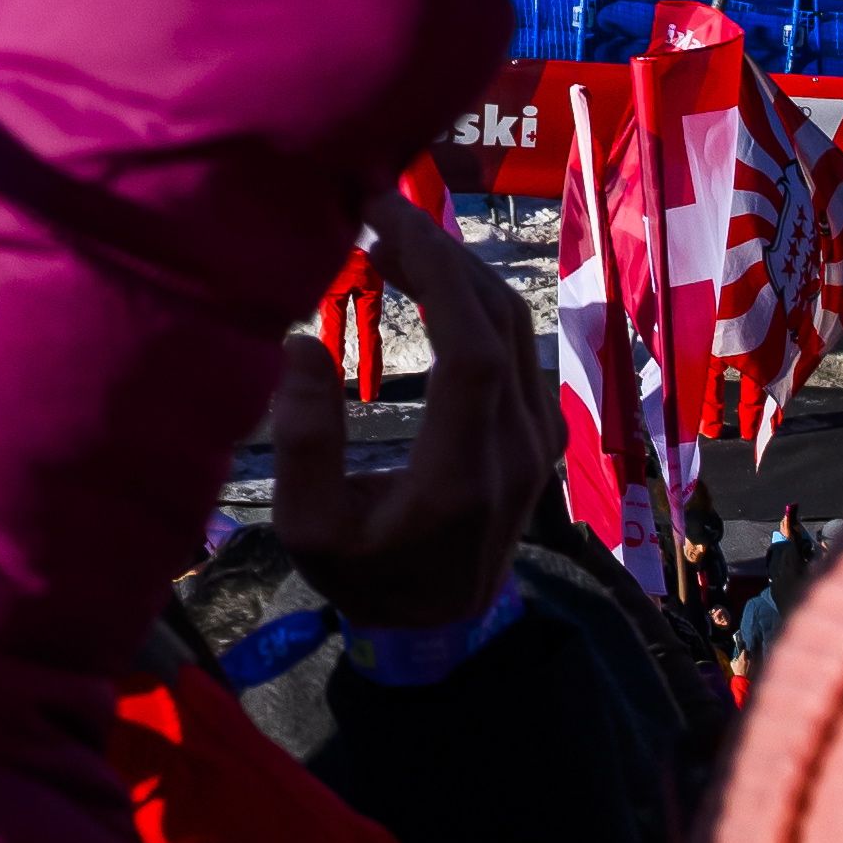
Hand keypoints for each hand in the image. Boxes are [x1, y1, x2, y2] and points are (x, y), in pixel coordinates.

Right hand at [264, 182, 550, 636]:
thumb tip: (303, 341)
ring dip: (459, 270)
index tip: (381, 214)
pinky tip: (429, 284)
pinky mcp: (540, 436)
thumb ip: (305, 441)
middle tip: (378, 211)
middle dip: (441, 252)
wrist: (438, 631)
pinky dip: (476, 299)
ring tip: (393, 240)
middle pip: (498, 320)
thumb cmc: (365, 578)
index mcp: (461, 473)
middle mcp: (517, 450)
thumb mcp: (310, 533)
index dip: (434, 270)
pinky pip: (518, 347)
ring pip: (515, 326)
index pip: (469, 348)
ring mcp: (538, 442)